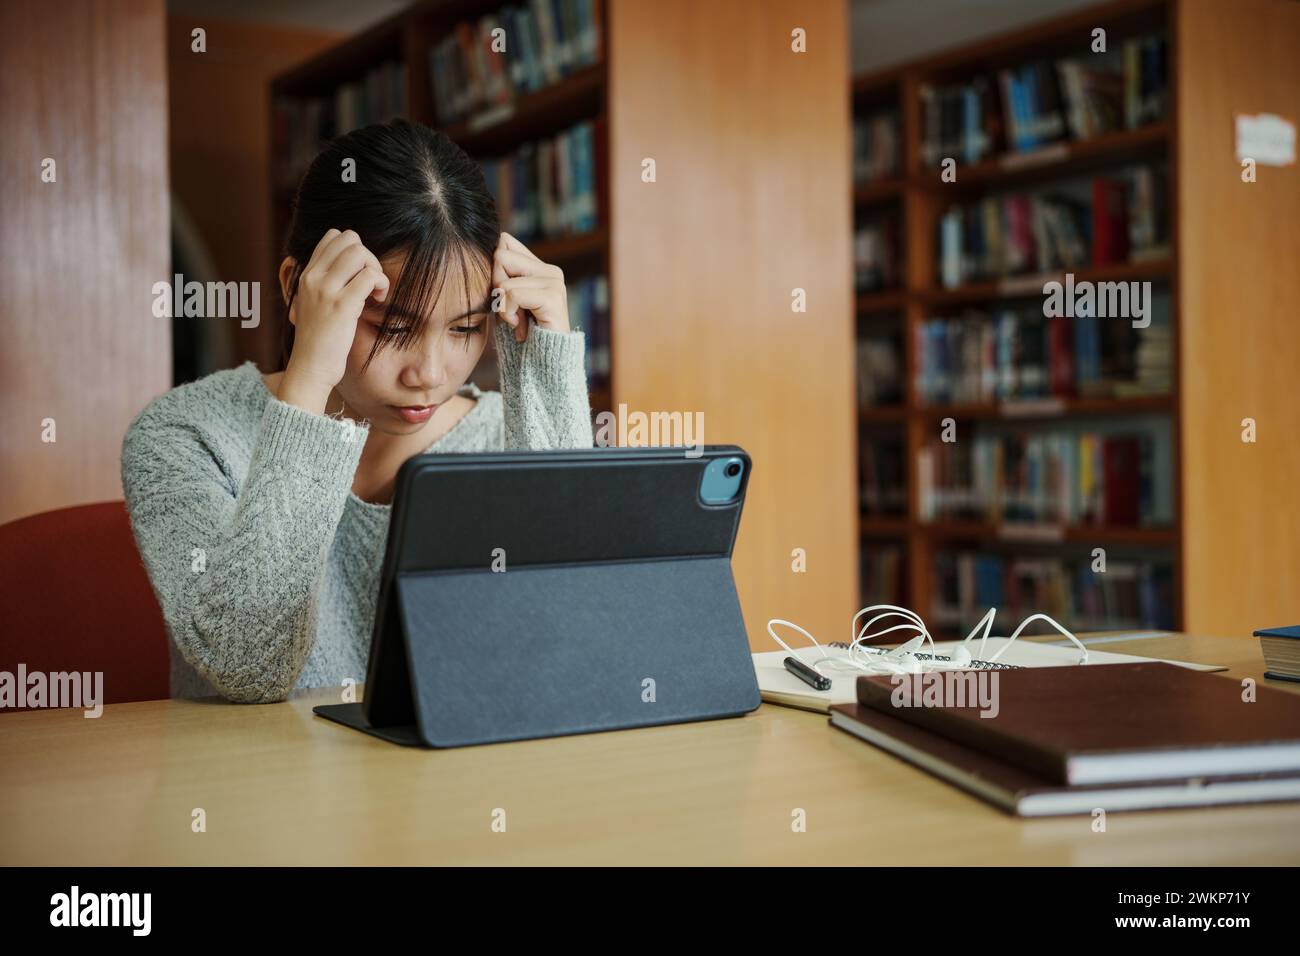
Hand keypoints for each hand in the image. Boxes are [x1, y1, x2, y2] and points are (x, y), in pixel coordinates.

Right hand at [281, 229, 388, 409]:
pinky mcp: (342, 305)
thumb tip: (353, 269)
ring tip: (376, 291)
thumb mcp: (316, 304)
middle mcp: (314, 277)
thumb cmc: (320, 339)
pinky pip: (370, 276)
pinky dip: (381, 284)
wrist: (311, 367)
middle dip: (369, 257)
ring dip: (376, 269)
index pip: (332, 236)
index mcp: (307, 274)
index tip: (358, 274)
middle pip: (349, 238)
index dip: (354, 249)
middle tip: (371, 282)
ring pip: (360, 252)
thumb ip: (328, 283)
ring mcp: (326, 290)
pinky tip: (378, 300)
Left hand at [492, 231, 569, 342]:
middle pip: (500, 255)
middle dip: (496, 285)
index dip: (494, 268)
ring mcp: (554, 282)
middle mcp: (550, 271)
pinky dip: (508, 313)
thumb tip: (492, 249)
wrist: (543, 364)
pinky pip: (512, 294)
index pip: (504, 242)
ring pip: (503, 278)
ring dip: (502, 305)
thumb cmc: (521, 334)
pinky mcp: (552, 297)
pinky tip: (519, 326)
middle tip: (509, 310)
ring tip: (516, 320)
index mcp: (540, 268)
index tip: (504, 296)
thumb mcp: (506, 301)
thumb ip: (500, 277)